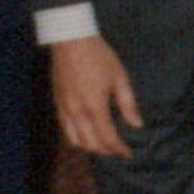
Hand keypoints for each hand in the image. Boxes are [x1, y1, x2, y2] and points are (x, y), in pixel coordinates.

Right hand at [49, 36, 144, 160]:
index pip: (107, 138)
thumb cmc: (99, 56)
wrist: (70, 40)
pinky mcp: (56, 103)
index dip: (119, 149)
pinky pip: (65, 129)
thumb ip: (128, 104)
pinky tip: (86, 133)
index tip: (128, 153)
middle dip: (106, 151)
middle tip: (118, 150)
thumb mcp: (120, 77)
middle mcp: (77, 112)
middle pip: (90, 144)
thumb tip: (136, 125)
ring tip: (103, 144)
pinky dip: (77, 137)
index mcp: (95, 106)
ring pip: (75, 140)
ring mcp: (64, 109)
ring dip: (90, 147)